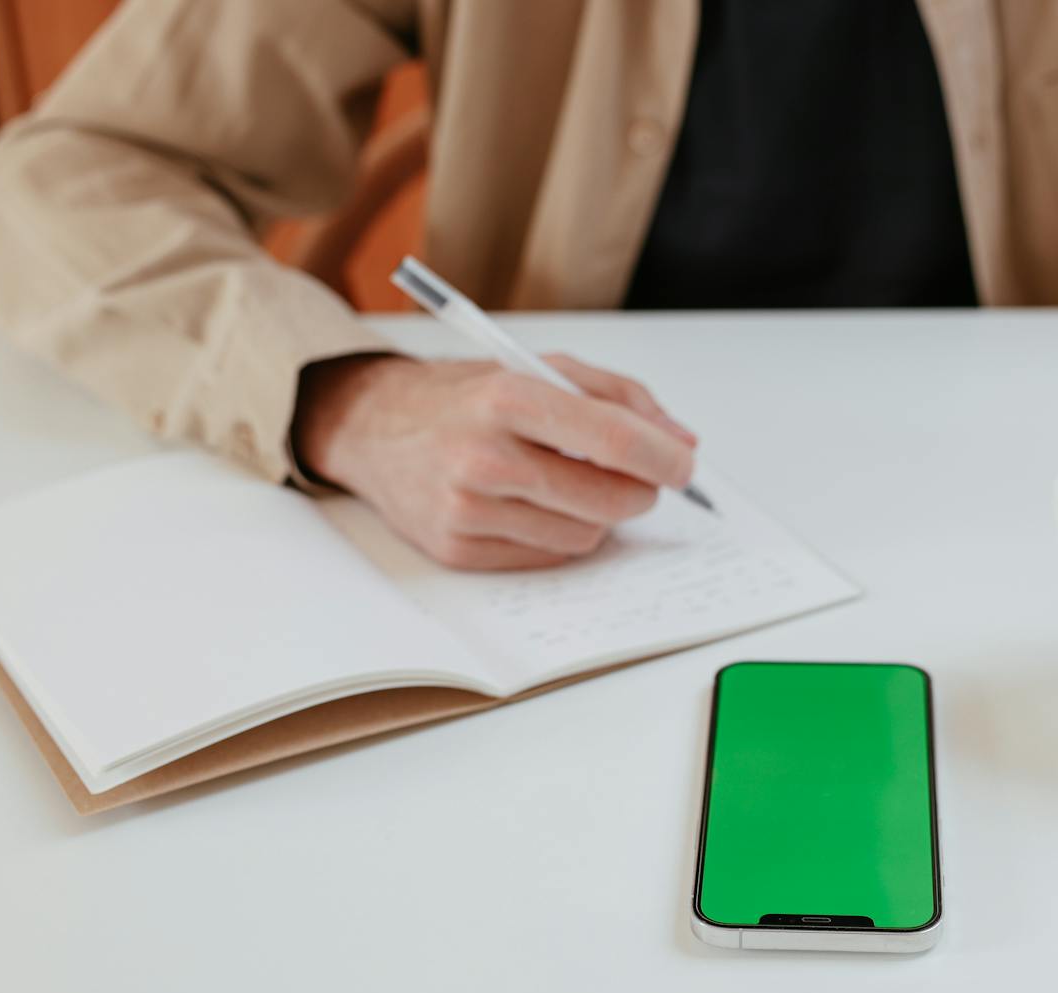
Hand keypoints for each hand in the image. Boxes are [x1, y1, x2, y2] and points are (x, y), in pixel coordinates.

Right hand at [293, 352, 695, 569]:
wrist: (373, 427)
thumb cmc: (466, 396)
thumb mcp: (539, 368)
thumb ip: (618, 398)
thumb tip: (680, 443)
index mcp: (508, 397)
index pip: (611, 439)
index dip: (662, 459)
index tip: (684, 466)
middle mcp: (483, 456)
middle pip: (606, 499)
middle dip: (639, 493)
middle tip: (638, 479)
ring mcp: (467, 510)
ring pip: (583, 538)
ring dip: (597, 517)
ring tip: (571, 485)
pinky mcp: (457, 550)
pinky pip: (546, 558)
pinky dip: (557, 535)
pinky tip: (535, 506)